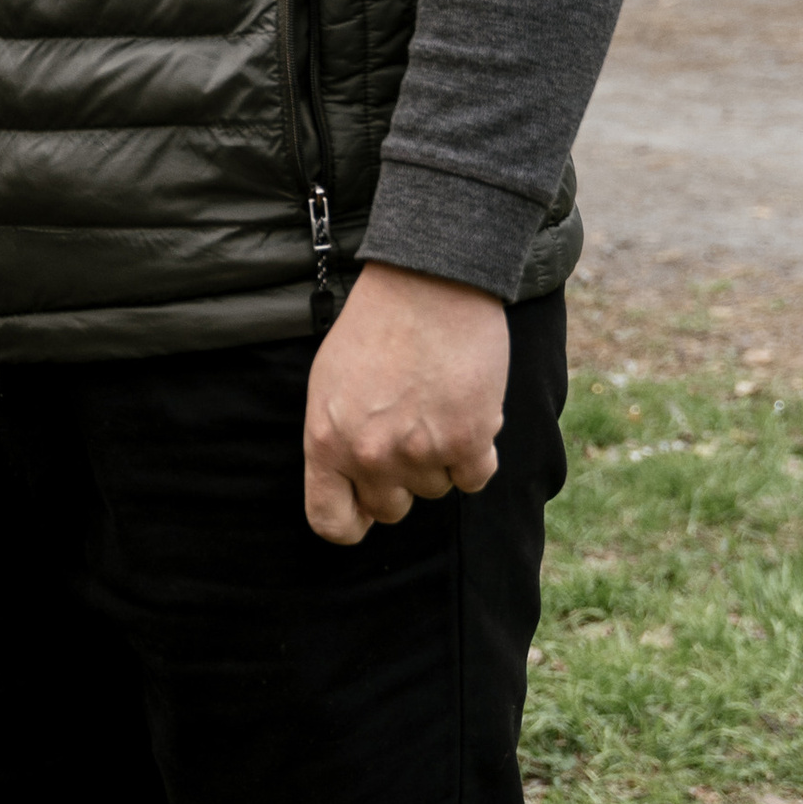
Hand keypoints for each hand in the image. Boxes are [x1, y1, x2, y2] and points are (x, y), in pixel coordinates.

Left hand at [303, 261, 508, 545]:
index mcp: (324, 443)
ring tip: (436, 404)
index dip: (352, 520)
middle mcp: (368, 455)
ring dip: (441, 458)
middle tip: (410, 431)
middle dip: (402, 479)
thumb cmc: (374, 327)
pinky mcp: (467, 439)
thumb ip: (335, 440)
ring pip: (436, 490)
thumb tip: (351, 485)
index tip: (366, 507)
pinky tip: (468, 411)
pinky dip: (477, 452)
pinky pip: (475, 477)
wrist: (428, 282)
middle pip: (390, 509)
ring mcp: (419, 451)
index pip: (330, 522)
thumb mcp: (328, 386)